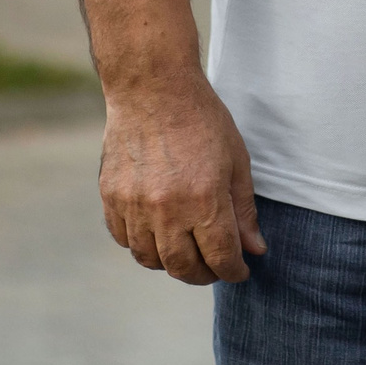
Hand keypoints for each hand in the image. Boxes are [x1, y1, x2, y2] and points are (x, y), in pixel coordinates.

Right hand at [98, 72, 266, 284]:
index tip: (239, 271)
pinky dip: (141, 245)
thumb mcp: (237, 161)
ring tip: (185, 252)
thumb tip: (254, 249)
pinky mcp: (111, 197)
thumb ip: (243, 211)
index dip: (233, 271)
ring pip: (150, 259)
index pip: (220, 257)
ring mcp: (135, 205)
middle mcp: (167, 209)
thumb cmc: (201, 120)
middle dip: (203, 275)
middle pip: (182, 267)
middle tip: (213, 267)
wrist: (153, 89)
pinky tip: (156, 233)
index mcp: (205, 200)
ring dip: (170, 263)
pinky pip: (123, 239)